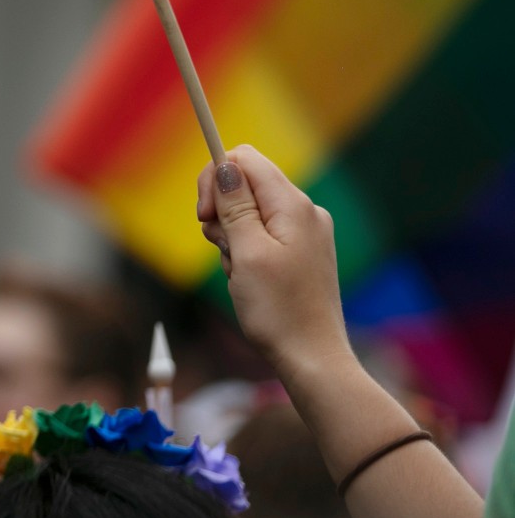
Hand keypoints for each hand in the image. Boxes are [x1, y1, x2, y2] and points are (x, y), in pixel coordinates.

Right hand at [195, 144, 349, 380]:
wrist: (311, 357)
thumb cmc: (278, 309)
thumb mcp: (246, 253)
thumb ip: (235, 205)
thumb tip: (225, 165)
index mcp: (293, 206)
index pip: (246, 160)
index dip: (215, 178)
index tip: (205, 214)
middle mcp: (304, 212)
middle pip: (246, 184)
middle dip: (221, 210)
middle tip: (219, 246)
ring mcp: (305, 233)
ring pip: (250, 212)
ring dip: (231, 236)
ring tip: (237, 270)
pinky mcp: (301, 252)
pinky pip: (262, 234)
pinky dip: (245, 250)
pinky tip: (248, 278)